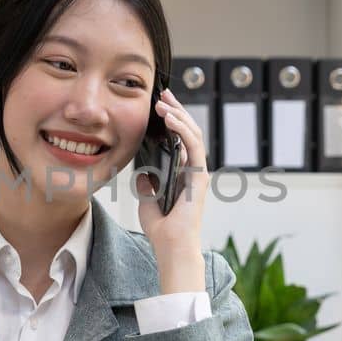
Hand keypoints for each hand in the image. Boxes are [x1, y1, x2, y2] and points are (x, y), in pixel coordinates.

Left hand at [136, 88, 209, 293]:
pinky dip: (183, 129)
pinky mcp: (199, 176)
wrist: (171, 246)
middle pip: (188, 131)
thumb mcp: (147, 201)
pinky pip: (193, 146)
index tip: (158, 105)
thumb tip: (141, 171)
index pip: (180, 139)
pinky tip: (170, 118)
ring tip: (163, 102)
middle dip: (176, 110)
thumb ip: (146, 184)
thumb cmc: (162, 229)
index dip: (171, 120)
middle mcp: (193, 170)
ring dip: (178, 115)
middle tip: (162, 94)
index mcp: (182, 173)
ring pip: (193, 134)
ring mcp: (198, 172)